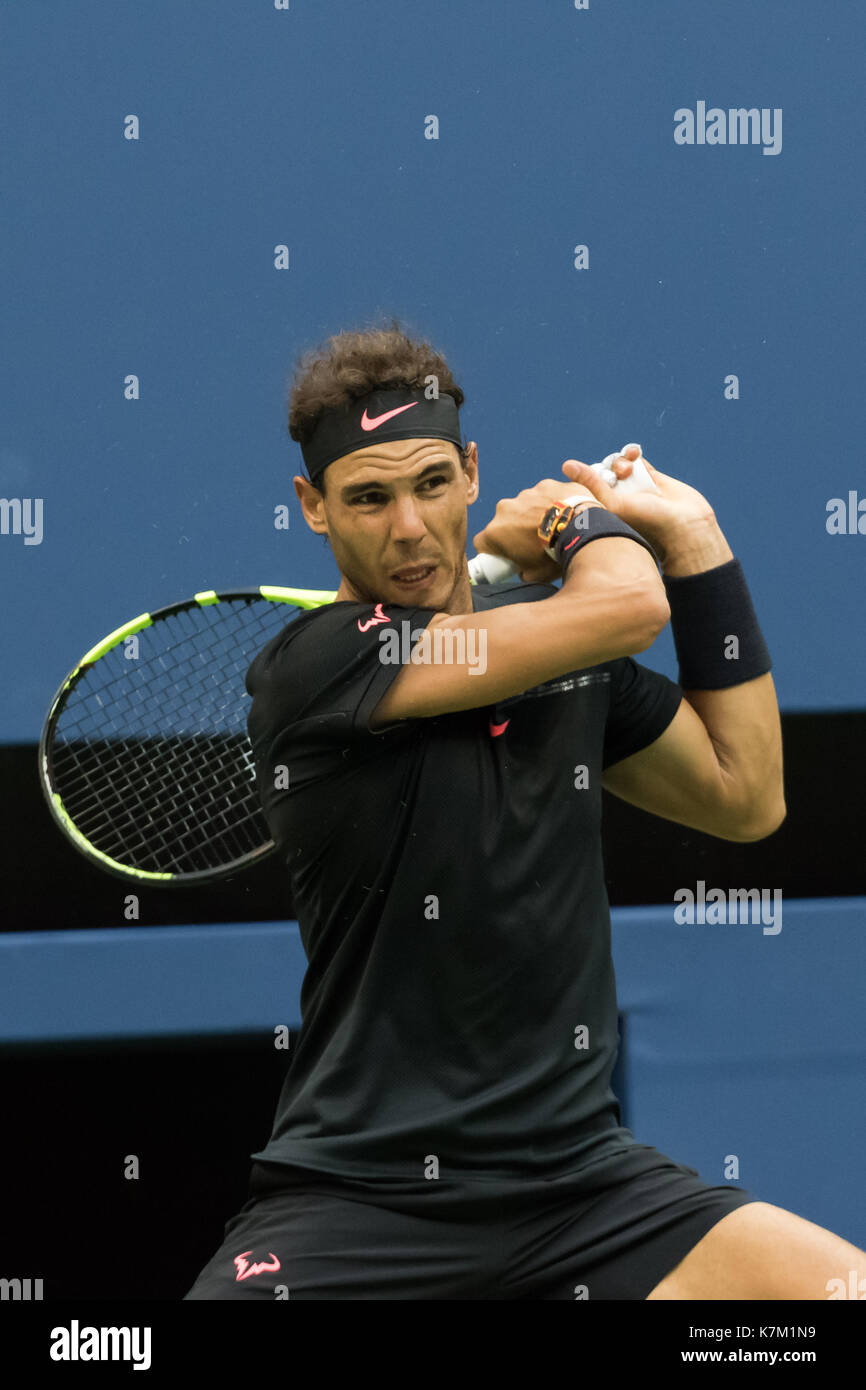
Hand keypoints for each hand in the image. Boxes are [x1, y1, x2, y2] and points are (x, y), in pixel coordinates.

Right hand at [472, 475, 602, 583]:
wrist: (581, 530)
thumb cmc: (554, 554)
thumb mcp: (534, 574)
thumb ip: (522, 571)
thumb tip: (522, 570)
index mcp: (495, 532)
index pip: (482, 543)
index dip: (492, 550)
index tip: (504, 555)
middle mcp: (504, 509)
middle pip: (503, 521)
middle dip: (514, 530)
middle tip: (533, 542)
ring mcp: (524, 494)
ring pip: (524, 506)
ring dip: (533, 514)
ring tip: (553, 527)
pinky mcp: (545, 484)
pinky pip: (544, 494)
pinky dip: (550, 502)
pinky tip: (563, 514)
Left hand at [561, 446, 716, 566]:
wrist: (684, 525)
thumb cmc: (646, 522)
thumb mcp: (613, 504)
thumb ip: (590, 483)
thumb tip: (566, 465)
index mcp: (604, 510)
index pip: (586, 487)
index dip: (591, 476)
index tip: (604, 481)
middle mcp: (617, 499)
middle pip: (603, 472)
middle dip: (609, 468)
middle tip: (620, 475)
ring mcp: (633, 487)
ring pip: (618, 464)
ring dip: (621, 461)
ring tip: (630, 469)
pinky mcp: (650, 477)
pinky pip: (636, 459)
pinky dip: (632, 453)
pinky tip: (635, 453)